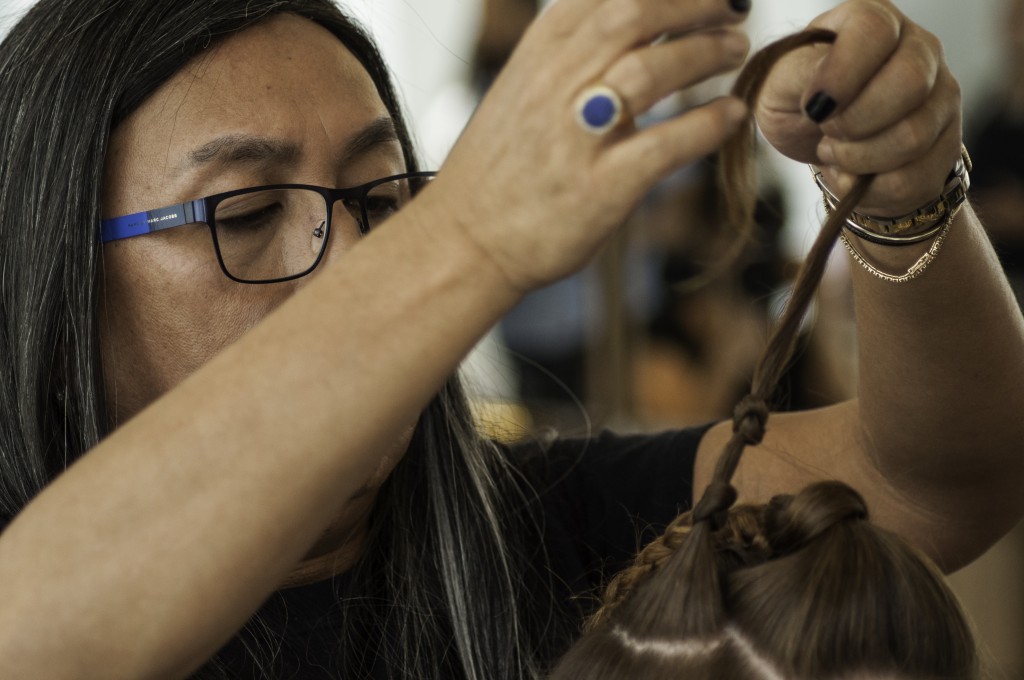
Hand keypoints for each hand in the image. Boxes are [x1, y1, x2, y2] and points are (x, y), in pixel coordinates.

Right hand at [424, 0, 751, 292]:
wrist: (465, 242)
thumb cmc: (499, 171)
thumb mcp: (522, 91)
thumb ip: (568, 55)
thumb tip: (629, 25)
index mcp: (537, 55)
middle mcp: (554, 85)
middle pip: (634, 14)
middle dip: (694, 4)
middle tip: (732, 9)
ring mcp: (576, 137)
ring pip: (651, 71)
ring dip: (705, 53)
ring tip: (734, 51)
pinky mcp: (599, 188)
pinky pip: (665, 144)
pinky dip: (708, 124)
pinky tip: (731, 115)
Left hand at [755, 0, 961, 216]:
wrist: (819, 146)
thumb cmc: (798, 102)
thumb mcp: (780, 83)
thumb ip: (798, 75)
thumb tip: (824, 95)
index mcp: (873, 19)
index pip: (874, 32)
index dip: (842, 74)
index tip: (813, 107)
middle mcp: (920, 49)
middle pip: (909, 83)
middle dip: (854, 124)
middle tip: (825, 133)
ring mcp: (941, 97)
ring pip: (913, 137)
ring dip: (859, 160)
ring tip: (835, 153)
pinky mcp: (946, 144)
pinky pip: (916, 178)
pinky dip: (872, 190)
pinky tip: (854, 176)